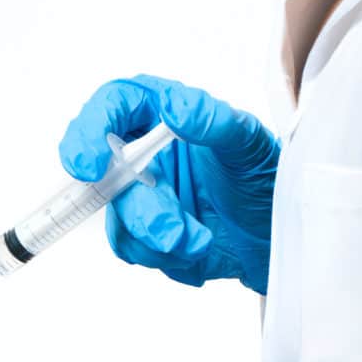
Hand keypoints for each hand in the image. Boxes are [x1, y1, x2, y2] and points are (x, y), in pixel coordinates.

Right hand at [60, 75, 278, 292]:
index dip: (89, 132)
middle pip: (107, 174)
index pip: (112, 106)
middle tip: (172, 231)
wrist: (272, 234)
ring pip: (118, 217)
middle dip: (139, 209)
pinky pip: (132, 248)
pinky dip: (163, 255)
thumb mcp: (249, 144)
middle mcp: (143, 151)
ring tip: (198, 239)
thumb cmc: (263, 179)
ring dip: (157, 236)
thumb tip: (176, 108)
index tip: (89, 165)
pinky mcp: (143, 231)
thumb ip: (213, 121)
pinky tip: (194, 247)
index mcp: (161, 113)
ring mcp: (141, 194)